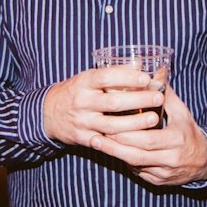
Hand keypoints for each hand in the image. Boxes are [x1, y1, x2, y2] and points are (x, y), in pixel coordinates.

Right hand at [43, 67, 164, 146]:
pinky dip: (123, 142)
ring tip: (154, 119)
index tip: (146, 78)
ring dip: (135, 123)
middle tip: (158, 98)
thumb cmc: (76, 91)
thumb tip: (140, 64)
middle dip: (138, 100)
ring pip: (112, 125)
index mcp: (83, 82)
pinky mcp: (83, 138)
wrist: (48, 113)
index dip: (126, 77)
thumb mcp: (88, 78)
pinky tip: (139, 140)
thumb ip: (112, 73)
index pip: (105, 77)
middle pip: (113, 102)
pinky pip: (106, 142)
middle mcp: (82, 102)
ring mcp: (82, 121)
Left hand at [93, 85, 206, 185]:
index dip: (127, 133)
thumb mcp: (182, 112)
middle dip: (114, 145)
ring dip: (115, 154)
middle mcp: (171, 158)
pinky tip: (111, 152)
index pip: (148, 138)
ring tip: (97, 142)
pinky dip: (124, 161)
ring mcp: (165, 173)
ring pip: (135, 165)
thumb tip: (157, 70)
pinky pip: (138, 172)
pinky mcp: (159, 181)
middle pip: (137, 154)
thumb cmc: (189, 132)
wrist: (205, 161)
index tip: (109, 122)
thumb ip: (166, 93)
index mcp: (177, 139)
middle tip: (96, 134)